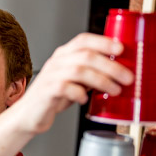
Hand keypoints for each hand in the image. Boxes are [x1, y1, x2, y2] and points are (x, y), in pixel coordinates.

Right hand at [19, 33, 134, 133]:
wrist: (30, 114)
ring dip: (101, 81)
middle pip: (86, 56)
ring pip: (79, 71)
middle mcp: (56, 63)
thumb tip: (114, 73)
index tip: (121, 50)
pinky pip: (65, 88)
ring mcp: (49, 76)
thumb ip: (88, 75)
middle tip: (126, 77)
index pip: (83, 40)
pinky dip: (79, 93)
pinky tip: (84, 100)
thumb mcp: (72, 82)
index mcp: (62, 56)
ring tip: (114, 90)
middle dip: (110, 66)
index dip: (103, 42)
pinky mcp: (46, 91)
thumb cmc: (52, 98)